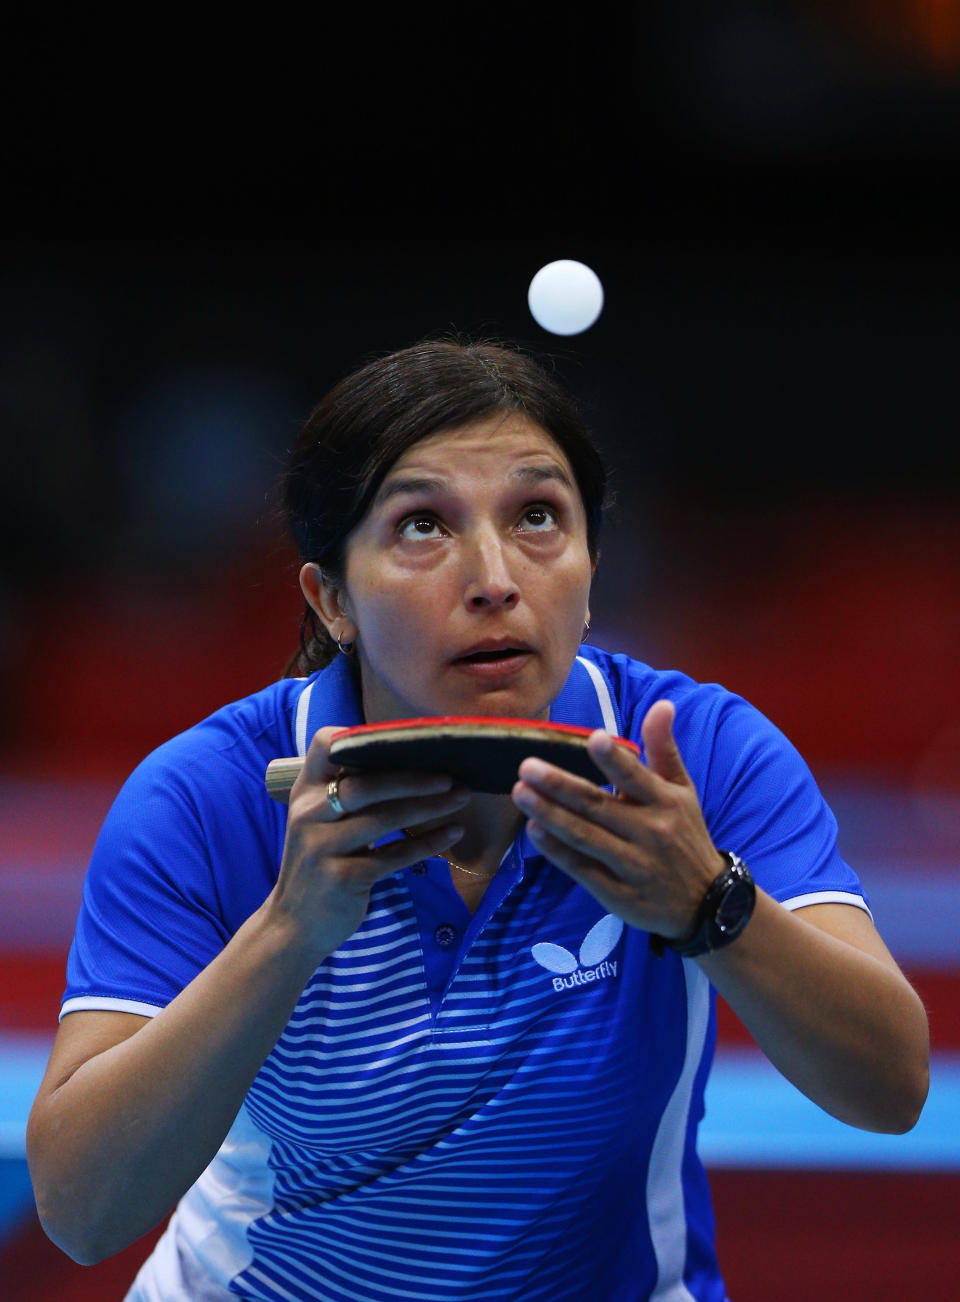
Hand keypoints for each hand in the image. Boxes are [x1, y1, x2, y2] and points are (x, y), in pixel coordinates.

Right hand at [267, 726, 468, 959]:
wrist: (292, 925)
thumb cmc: (319, 864)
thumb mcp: (320, 823)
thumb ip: (347, 796)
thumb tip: (409, 764)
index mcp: (304, 793)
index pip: (325, 747)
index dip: (358, 735)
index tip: (403, 739)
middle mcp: (309, 815)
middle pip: (367, 784)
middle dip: (414, 778)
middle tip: (451, 777)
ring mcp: (322, 848)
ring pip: (384, 819)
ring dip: (429, 807)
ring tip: (461, 799)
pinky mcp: (342, 879)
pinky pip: (394, 856)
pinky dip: (427, 844)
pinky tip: (451, 834)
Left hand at [511, 700, 723, 938]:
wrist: (704, 903)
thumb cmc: (684, 834)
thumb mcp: (681, 790)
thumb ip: (664, 748)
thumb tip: (663, 704)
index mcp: (664, 803)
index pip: (637, 777)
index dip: (615, 759)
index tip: (593, 739)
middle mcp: (649, 833)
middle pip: (598, 806)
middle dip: (561, 786)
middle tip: (527, 767)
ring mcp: (632, 865)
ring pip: (585, 837)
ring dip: (550, 815)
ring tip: (520, 793)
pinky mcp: (617, 893)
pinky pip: (582, 869)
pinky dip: (557, 851)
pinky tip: (534, 831)